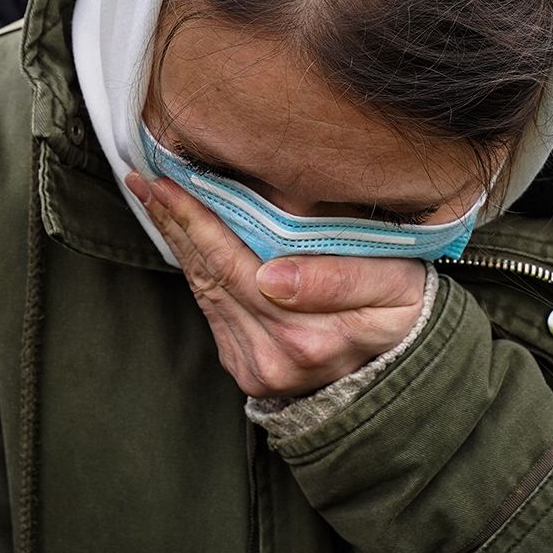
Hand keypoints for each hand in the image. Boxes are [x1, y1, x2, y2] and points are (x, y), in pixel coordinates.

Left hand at [126, 172, 430, 400]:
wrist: (406, 365)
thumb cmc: (405, 311)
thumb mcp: (394, 285)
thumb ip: (339, 279)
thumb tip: (271, 277)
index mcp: (307, 336)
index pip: (234, 265)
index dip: (199, 221)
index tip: (170, 182)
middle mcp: (274, 359)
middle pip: (210, 277)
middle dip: (177, 224)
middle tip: (145, 180)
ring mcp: (258, 370)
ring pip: (205, 294)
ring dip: (179, 244)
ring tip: (156, 200)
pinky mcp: (249, 372)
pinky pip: (213, 311)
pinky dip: (197, 271)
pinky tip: (185, 238)